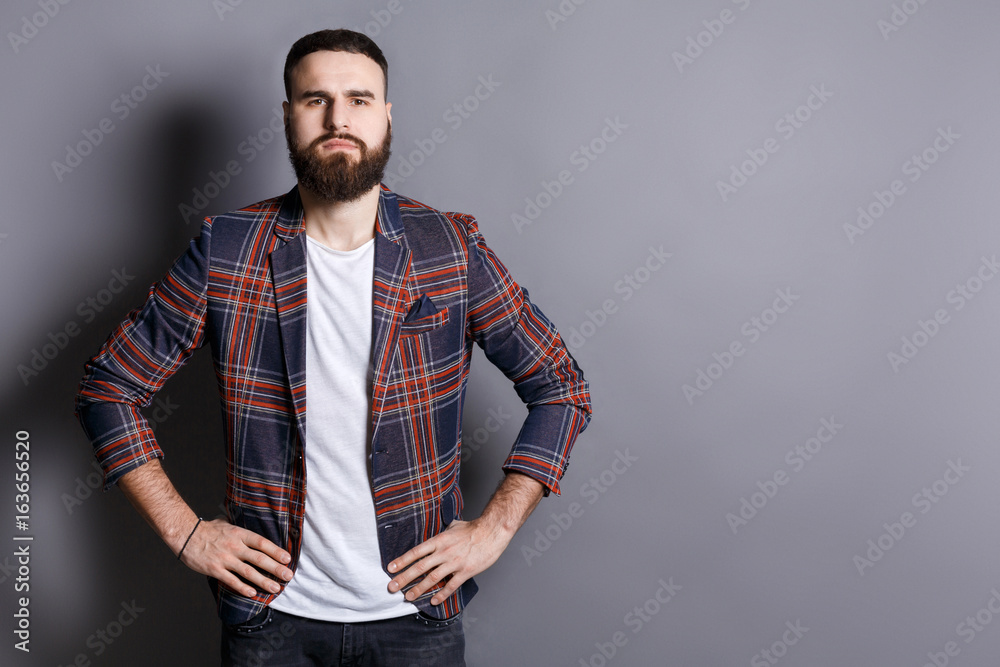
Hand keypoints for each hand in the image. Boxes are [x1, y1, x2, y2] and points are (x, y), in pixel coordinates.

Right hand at [178, 518, 292, 597]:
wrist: (186, 535)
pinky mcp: (215, 569)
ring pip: (248, 572)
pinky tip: (253, 593)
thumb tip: (254, 530)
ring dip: (263, 581)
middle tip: (288, 577)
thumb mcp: (228, 524)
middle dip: (276, 569)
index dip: (276, 551)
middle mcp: (235, 546)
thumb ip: (241, 531)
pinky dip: (243, 588)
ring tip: (275, 588)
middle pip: (259, 559)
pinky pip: (231, 581)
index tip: (288, 559)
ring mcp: (225, 558)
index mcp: (240, 534)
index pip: (262, 543)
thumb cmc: (208, 530)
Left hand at [386, 471, 545, 605]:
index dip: (402, 561)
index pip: (416, 552)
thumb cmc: (473, 528)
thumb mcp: (453, 526)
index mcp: (439, 541)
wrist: (492, 531)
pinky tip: (434, 601)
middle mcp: (444, 552)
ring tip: (408, 597)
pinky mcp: (465, 571)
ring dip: (419, 589)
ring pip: (433, 579)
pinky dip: (442, 594)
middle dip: (404, 578)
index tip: (390, 569)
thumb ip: (442, 533)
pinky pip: (451, 586)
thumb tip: (436, 535)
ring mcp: (454, 563)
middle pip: (420, 567)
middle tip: (392, 587)